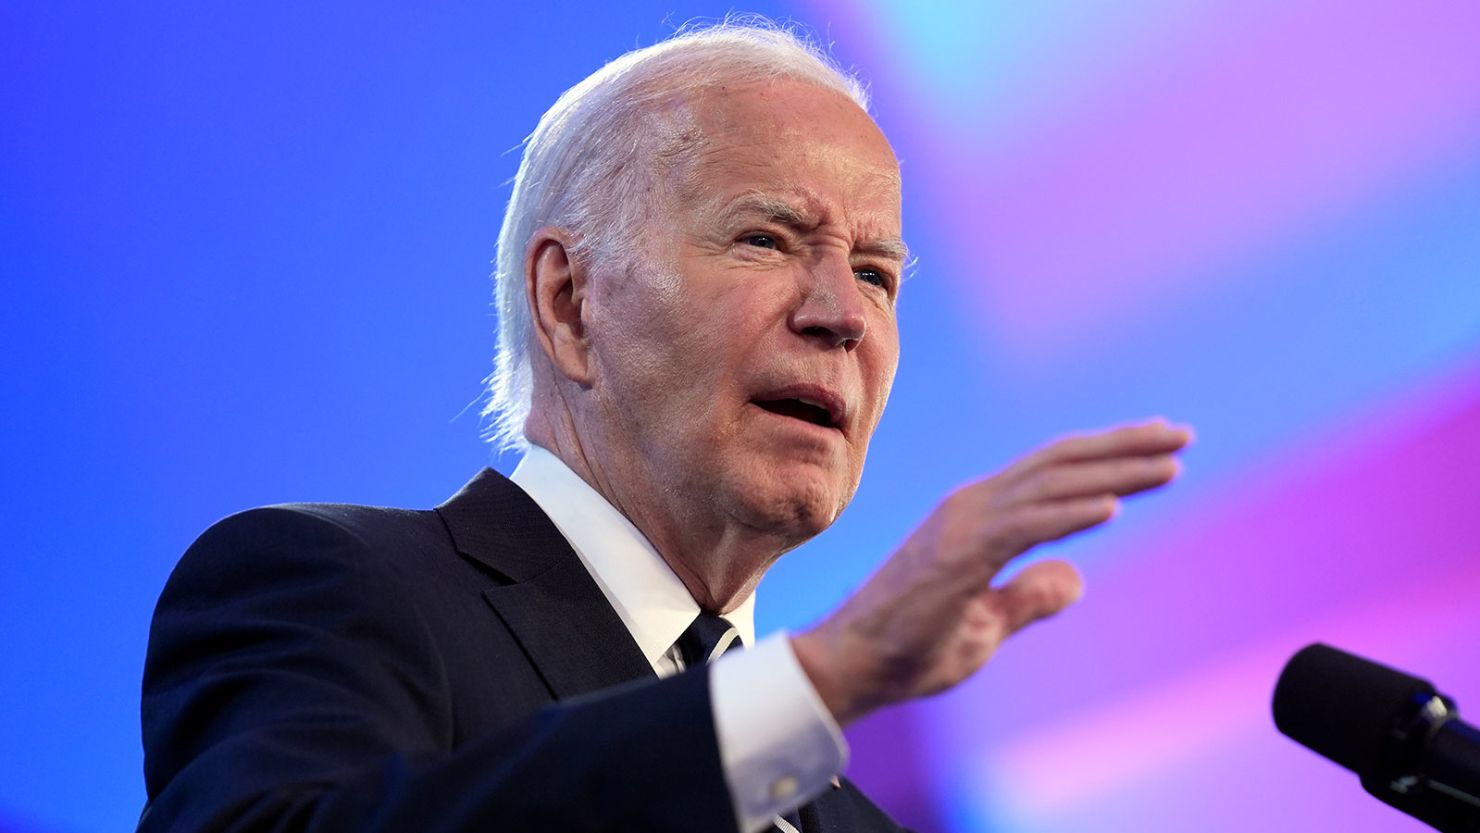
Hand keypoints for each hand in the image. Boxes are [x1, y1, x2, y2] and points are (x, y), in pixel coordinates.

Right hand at [792, 419, 1192, 725]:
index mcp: (978, 517)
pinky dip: (1071, 512)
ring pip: (1051, 485)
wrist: (851, 666)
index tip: (1158, 447)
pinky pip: (1025, 526)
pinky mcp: (958, 555)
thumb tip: (1076, 578)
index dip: (1106, 456)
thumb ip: (1029, 597)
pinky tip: (1115, 505)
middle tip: (1182, 434)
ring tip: (1169, 463)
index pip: (1052, 474)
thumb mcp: (988, 625)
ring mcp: (962, 526)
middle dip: (1125, 447)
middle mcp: (972, 507)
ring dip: (1114, 471)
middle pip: (1060, 463)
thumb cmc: (910, 648)